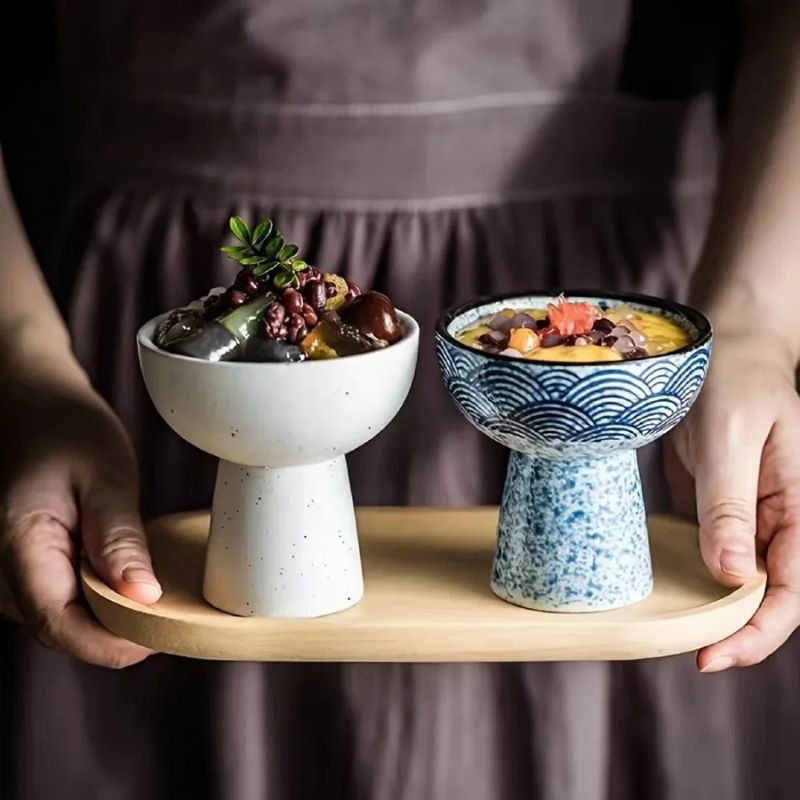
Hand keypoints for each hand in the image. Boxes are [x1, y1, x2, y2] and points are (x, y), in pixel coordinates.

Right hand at [0, 376, 160, 667]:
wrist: (35, 408)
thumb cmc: (67, 430)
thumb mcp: (105, 474)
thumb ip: (119, 538)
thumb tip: (144, 596)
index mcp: (20, 547)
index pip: (61, 626)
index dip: (115, 643)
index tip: (165, 633)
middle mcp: (4, 574)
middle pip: (65, 632)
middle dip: (122, 632)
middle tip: (179, 611)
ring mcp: (12, 577)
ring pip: (66, 623)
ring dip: (114, 618)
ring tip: (161, 591)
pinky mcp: (28, 573)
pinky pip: (65, 604)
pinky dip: (102, 601)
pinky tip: (135, 581)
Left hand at [666, 334, 799, 670]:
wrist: (722, 349)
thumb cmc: (735, 379)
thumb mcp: (730, 435)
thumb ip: (730, 503)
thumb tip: (730, 574)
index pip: (791, 588)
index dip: (758, 630)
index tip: (713, 655)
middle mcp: (780, 521)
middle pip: (766, 596)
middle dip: (733, 631)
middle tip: (690, 655)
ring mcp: (747, 518)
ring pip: (735, 581)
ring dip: (709, 610)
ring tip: (670, 632)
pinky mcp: (716, 510)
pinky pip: (706, 552)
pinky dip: (688, 576)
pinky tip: (661, 591)